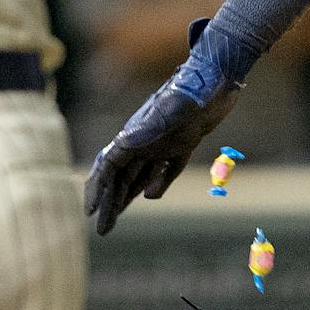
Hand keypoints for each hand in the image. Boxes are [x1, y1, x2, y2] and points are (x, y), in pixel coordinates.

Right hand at [84, 28, 239, 235]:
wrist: (218, 78)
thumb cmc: (194, 90)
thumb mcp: (171, 109)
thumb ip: (149, 126)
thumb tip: (121, 144)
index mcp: (136, 133)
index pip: (109, 166)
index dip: (98, 189)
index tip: (90, 211)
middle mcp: (146, 138)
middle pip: (121, 176)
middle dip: (110, 203)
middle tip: (102, 231)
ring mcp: (164, 141)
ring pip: (139, 174)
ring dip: (127, 196)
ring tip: (115, 218)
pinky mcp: (184, 142)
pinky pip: (166, 168)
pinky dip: (158, 183)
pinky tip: (151, 195)